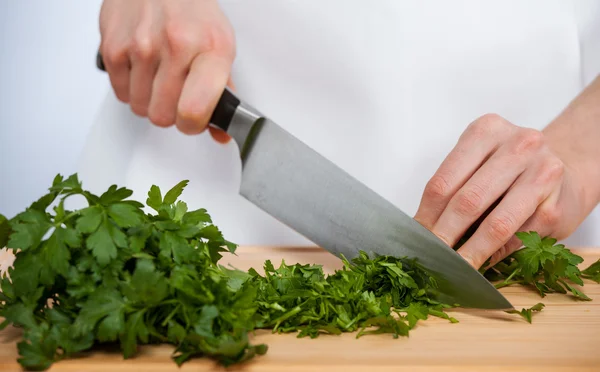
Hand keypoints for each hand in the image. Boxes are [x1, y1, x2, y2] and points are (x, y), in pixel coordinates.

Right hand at [99, 0, 235, 137]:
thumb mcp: (220, 47)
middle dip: (170, 113)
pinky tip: (143, 68)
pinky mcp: (113, 46)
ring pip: (140, 108)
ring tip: (159, 77)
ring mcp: (141, 45)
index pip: (193, 111)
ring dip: (149, 100)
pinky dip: (131, 88)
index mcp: (211, 49)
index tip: (194, 119)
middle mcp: (176, 45)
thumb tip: (220, 134)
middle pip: (163, 116)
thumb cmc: (193, 14)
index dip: (193, 125)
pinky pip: (120, 93)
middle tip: (177, 95)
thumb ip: (223, 92)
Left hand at [414, 113, 587, 268]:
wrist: (570, 165)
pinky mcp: (558, 205)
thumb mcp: (479, 163)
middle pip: (467, 201)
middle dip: (444, 236)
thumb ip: (454, 189)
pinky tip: (484, 262)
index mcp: (486, 131)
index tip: (415, 239)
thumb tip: (422, 231)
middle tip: (431, 258)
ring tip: (454, 267)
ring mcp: (543, 174)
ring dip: (471, 252)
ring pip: (496, 224)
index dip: (426, 216)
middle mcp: (518, 145)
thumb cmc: (512, 168)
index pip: (444, 181)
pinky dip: (498, 255)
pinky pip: (520, 238)